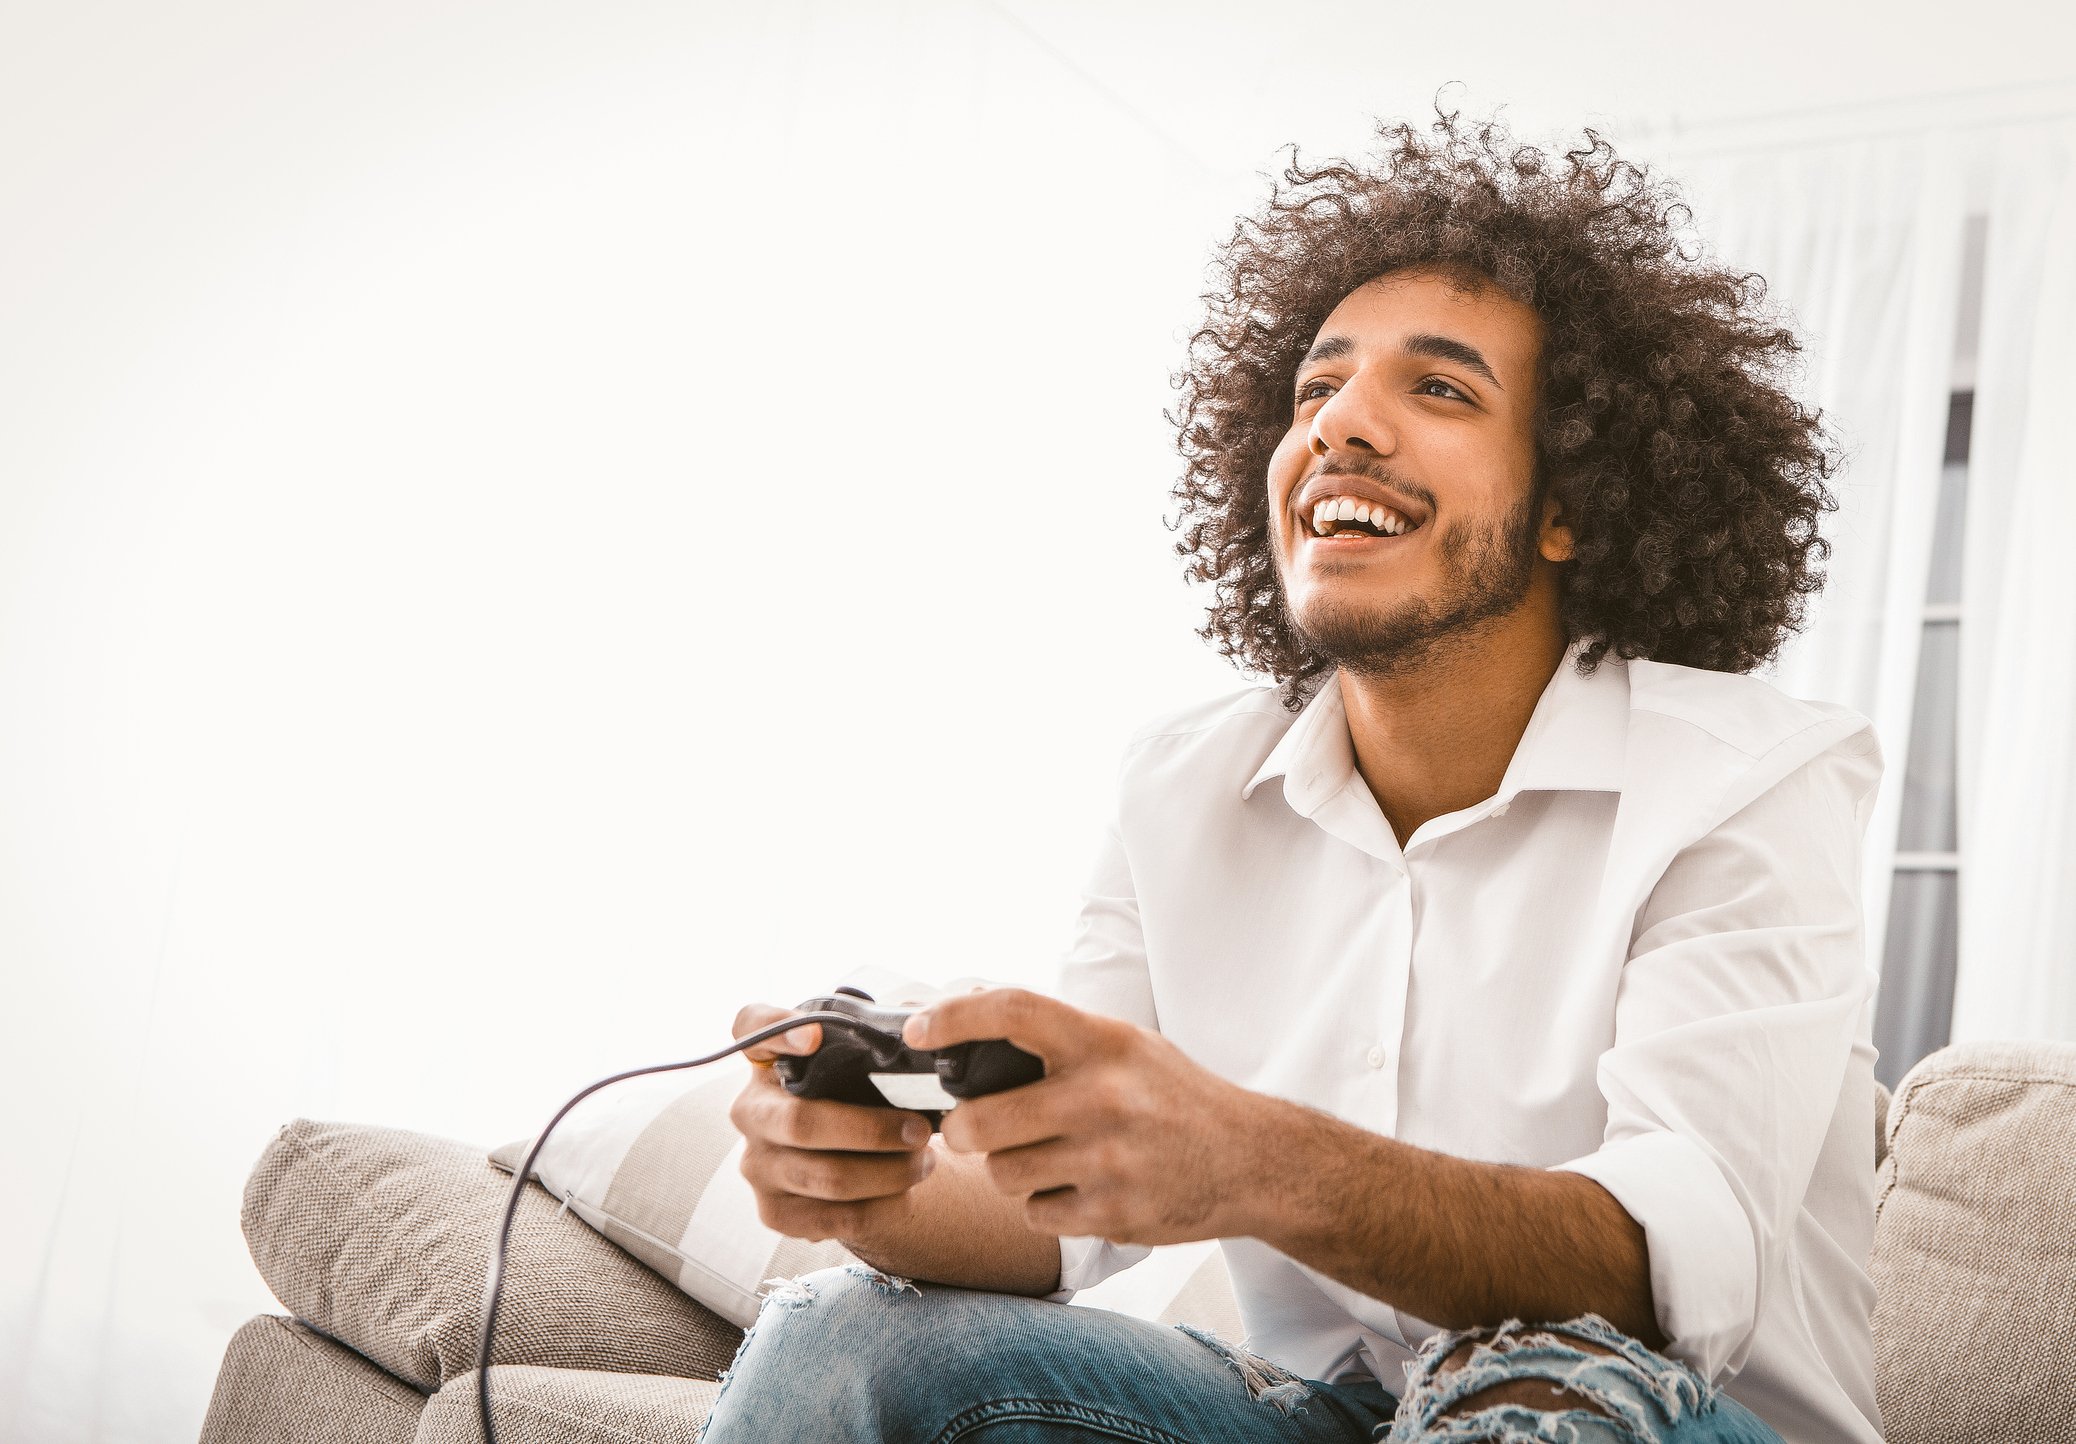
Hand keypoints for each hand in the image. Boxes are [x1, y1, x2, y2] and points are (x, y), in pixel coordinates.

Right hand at [727, 1003, 936, 1242]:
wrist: (856, 1163)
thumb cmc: (860, 1098)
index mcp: (769, 1061)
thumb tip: (919, 1024)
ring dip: (888, 1173)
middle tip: (921, 1130)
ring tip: (926, 1161)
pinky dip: (878, 1207)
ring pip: (825, 1177)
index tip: (815, 1036)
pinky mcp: (774, 1212)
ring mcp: (757, 1165)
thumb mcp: (862, 1063)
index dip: (776, 1030)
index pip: (749, 1028)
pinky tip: (904, 1192)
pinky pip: (830, 1219)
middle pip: (800, 1123)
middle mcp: (751, 1111)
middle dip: (871, 1131)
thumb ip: (882, 1035)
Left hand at [903, 988, 1271, 1245]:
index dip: (954, 1017)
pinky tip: (1077, 1188)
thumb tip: (964, 1026)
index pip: (1014, 1011)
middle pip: (980, 1120)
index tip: (917, 1030)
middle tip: (972, 1128)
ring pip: (1002, 1173)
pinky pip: (1035, 1213)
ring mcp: (1109, 1160)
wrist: (1251, 1160)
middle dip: (961, 1129)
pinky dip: (1043, 1204)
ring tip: (1046, 1156)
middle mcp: (1104, 1097)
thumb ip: (1058, 1040)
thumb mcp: (1125, 1047)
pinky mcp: (1114, 1212)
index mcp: (1103, 1042)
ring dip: (1008, 1169)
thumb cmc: (1174, 1096)